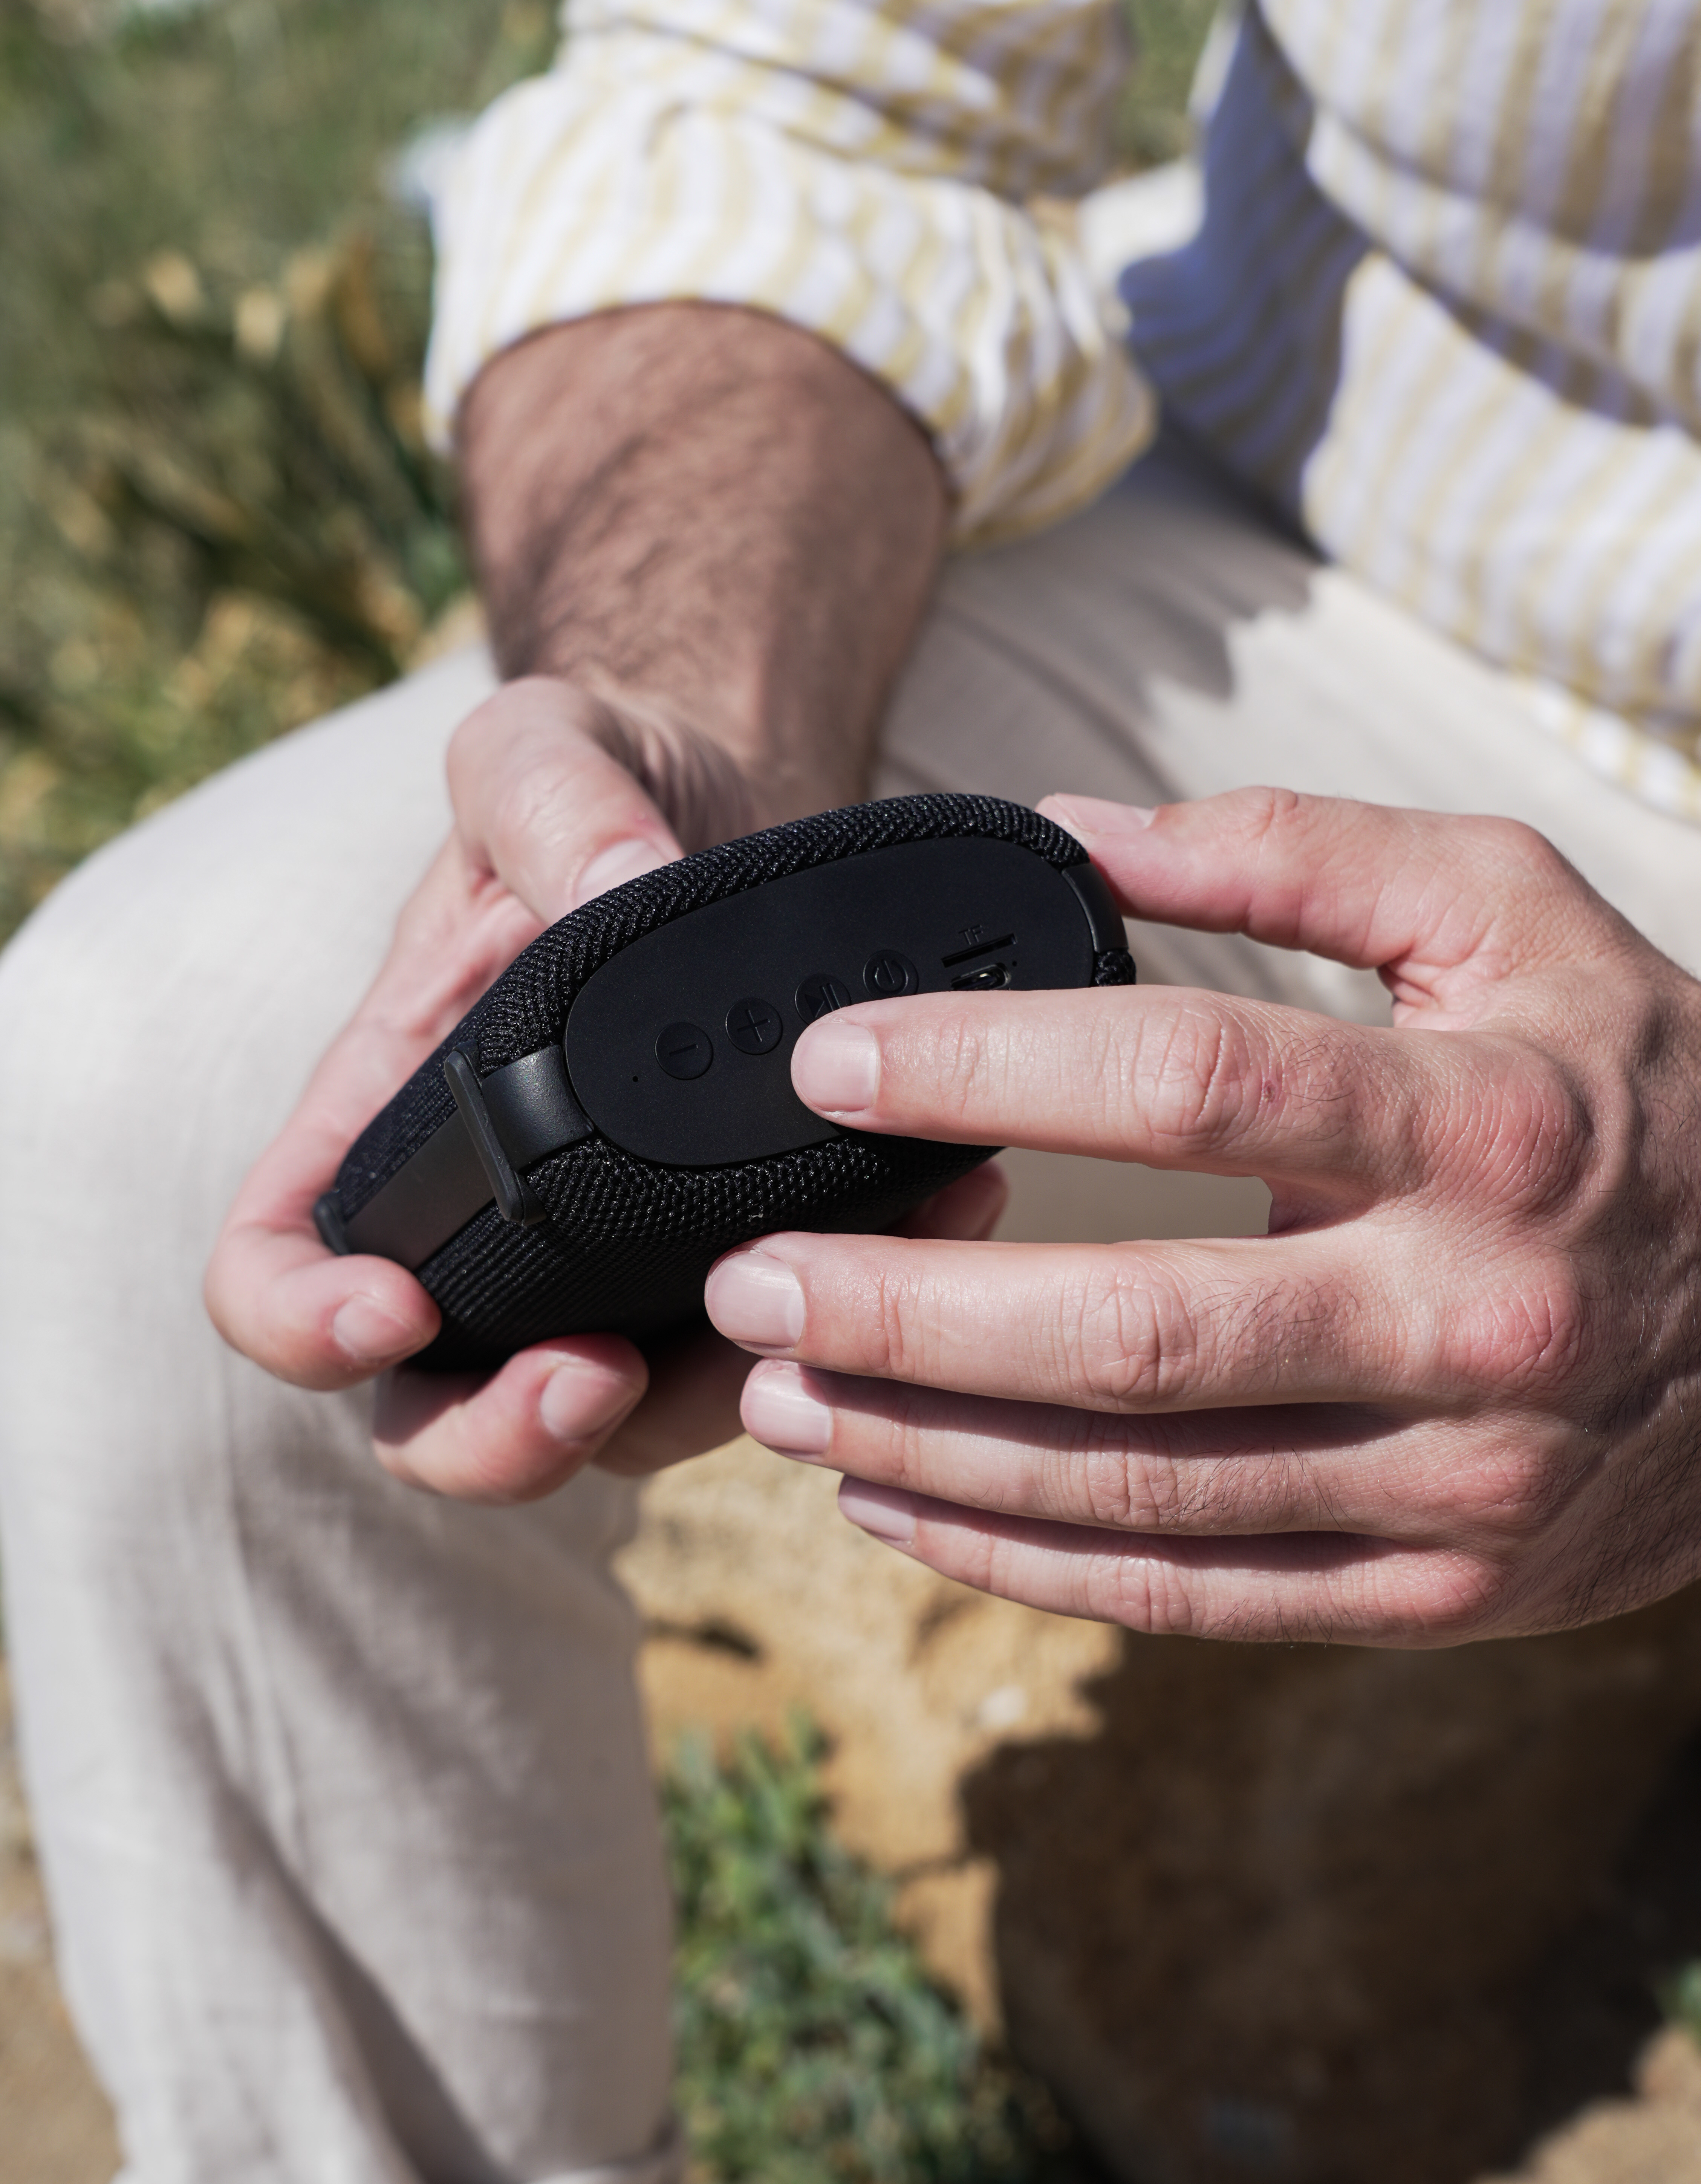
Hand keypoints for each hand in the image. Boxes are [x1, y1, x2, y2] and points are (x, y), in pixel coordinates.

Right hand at [205, 676, 759, 1500]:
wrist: (730, 801)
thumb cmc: (599, 780)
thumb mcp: (547, 748)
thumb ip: (553, 796)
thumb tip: (622, 882)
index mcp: (381, 1117)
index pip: (277, 1265)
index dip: (305, 1320)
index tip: (391, 1309)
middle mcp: (479, 1221)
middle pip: (433, 1410)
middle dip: (504, 1435)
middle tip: (600, 1373)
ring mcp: (604, 1265)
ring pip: (613, 1425)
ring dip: (700, 1404)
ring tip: (808, 1304)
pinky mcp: (726, 1263)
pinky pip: (763, 1354)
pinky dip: (840, 1329)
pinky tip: (940, 1221)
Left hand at [706, 787, 1700, 1643]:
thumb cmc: (1637, 1084)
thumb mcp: (1513, 911)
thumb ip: (1300, 849)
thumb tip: (1071, 835)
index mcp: (1486, 1124)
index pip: (1193, 1084)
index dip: (991, 1067)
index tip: (833, 1064)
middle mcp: (1471, 1318)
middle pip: (1136, 1327)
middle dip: (907, 1314)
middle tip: (745, 1284)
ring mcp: (1459, 1481)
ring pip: (1143, 1490)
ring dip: (933, 1451)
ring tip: (780, 1404)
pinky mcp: (1442, 1591)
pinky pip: (1199, 1596)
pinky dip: (1029, 1562)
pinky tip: (904, 1510)